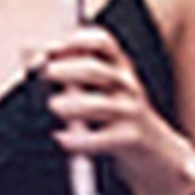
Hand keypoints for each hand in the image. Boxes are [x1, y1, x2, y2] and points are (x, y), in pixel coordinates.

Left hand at [36, 19, 180, 178]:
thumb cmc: (122, 119)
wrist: (159, 154)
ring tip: (54, 106)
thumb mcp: (107, 89)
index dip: (76, 40)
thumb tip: (36, 58)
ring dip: (70, 105)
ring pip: (97, 105)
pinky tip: (62, 139)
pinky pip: (99, 139)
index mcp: (120, 68)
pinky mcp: (130, 139)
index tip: (52, 48)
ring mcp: (130, 112)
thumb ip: (74, 74)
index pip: (102, 42)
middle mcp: (127, 86)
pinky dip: (76, 140)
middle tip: (45, 75)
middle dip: (65, 70)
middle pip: (94, 70)